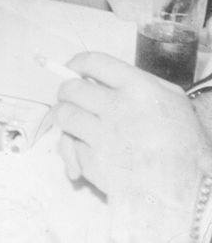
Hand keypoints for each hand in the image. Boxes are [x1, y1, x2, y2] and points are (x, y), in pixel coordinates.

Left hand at [52, 52, 210, 236]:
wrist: (191, 193)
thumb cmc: (186, 146)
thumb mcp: (172, 102)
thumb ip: (137, 85)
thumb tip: (97, 79)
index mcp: (140, 89)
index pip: (94, 62)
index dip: (78, 63)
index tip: (73, 69)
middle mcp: (118, 109)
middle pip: (71, 88)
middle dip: (68, 93)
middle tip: (73, 101)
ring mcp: (104, 137)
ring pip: (64, 115)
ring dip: (65, 119)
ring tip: (75, 126)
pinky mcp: (95, 164)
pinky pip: (71, 148)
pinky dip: (74, 151)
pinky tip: (88, 155)